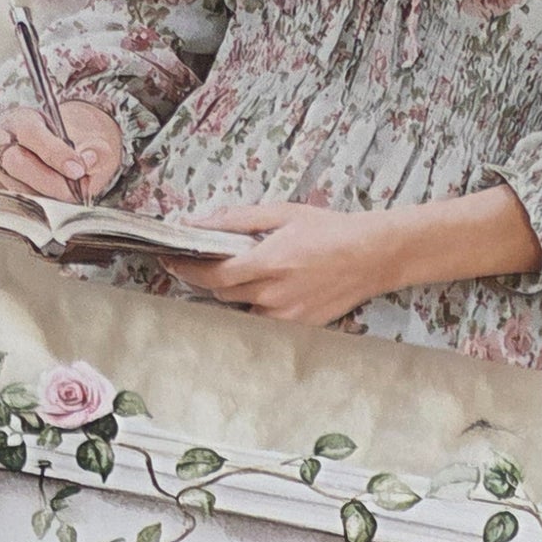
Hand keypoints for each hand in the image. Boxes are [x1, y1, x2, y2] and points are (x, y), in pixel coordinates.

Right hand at [0, 102, 124, 203]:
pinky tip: (54, 206)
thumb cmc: (63, 145)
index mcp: (19, 119)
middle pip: (16, 162)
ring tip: (69, 199)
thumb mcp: (83, 138)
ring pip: (14, 187)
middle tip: (74, 194)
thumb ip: (94, 148)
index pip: (32, 133)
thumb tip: (91, 160)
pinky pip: (13, 203)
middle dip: (49, 182)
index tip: (78, 170)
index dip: (56, 154)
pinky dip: (37, 208)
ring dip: (45, 198)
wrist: (48, 152)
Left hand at [167, 200, 409, 321]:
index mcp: (268, 263)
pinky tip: (258, 292)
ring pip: (240, 311)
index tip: (170, 261)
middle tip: (193, 264)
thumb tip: (200, 222)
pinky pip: (262, 321)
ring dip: (229, 295)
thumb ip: (238, 219)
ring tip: (230, 276)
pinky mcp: (297, 327)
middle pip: (221, 294)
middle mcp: (274, 296)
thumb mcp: (282, 213)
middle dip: (203, 280)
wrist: (371, 256)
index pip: (213, 275)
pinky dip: (252, 308)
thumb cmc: (329, 230)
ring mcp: (286, 317)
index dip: (186, 270)